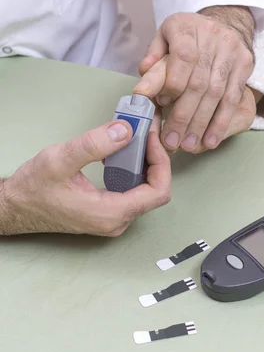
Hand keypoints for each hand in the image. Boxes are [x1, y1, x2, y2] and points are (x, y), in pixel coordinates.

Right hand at [0, 120, 170, 236]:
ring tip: (136, 138)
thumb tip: (125, 131)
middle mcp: (116, 221)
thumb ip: (94, 145)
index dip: (161, 162)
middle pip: (155, 190)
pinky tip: (121, 153)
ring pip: (144, 191)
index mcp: (111, 213)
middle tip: (145, 132)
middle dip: (154, 158)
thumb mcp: (60, 159)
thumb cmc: (33, 189)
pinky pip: (131, 192)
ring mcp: (112, 219)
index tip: (150, 138)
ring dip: (144, 163)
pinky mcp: (106, 213)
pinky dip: (132, 171)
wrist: (15, 207)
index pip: (158, 192)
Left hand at [135, 6, 254, 153]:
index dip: (173, 84)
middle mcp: (212, 35)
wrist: (222, 23)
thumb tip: (143, 82)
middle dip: (184, 115)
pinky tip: (210, 140)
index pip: (183, 57)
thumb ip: (152, 60)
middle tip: (172, 140)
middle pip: (198, 82)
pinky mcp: (245, 64)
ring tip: (188, 144)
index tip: (161, 105)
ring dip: (201, 124)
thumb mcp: (163, 39)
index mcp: (186, 27)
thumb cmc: (186, 38)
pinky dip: (220, 122)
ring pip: (216, 94)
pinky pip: (232, 99)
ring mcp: (232, 51)